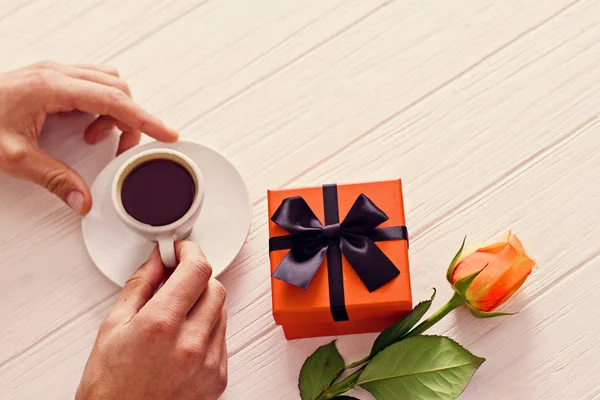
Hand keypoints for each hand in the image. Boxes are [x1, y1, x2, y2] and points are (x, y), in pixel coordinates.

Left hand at [0, 61, 177, 214]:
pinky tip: (85, 124)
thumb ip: (54, 179)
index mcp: (53, 88)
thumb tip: (83, 201)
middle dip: (129, 121)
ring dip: (114, 111)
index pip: (115, 101)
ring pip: (108, 84)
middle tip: (120, 150)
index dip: (146, 120)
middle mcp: (58, 74)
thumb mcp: (13, 157)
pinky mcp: (52, 78)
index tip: (167, 134)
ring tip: (96, 137)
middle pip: (118, 90)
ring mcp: (55, 73)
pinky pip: (93, 84)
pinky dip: (100, 105)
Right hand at [76, 242, 227, 399]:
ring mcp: (208, 363)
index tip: (181, 251)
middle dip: (196, 278)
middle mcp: (190, 345)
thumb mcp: (113, 327)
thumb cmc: (110, 388)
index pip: (197, 269)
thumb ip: (140, 285)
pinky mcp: (218, 378)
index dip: (190, 252)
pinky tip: (183, 340)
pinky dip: (207, 330)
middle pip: (214, 287)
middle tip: (176, 282)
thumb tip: (157, 260)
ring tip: (175, 317)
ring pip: (221, 311)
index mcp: (161, 325)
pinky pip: (222, 338)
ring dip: (203, 304)